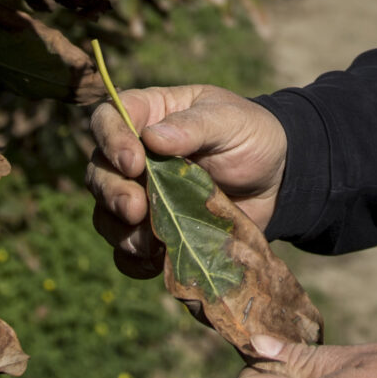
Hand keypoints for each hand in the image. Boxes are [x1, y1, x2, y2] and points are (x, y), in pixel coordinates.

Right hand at [84, 83, 285, 278]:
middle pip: (99, 171)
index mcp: (150, 116)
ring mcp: (142, 196)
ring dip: (118, 230)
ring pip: (105, 213)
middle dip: (112, 192)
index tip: (134, 163)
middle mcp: (137, 156)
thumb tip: (153, 138)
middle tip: (135, 209)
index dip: (111, 139)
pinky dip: (132, 260)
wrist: (277, 181)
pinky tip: (154, 261)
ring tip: (147, 242)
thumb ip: (194, 126)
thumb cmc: (252, 137)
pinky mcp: (153, 231)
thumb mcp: (230, 121)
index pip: (109, 119)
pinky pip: (126, 252)